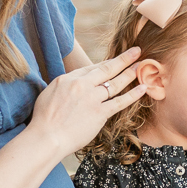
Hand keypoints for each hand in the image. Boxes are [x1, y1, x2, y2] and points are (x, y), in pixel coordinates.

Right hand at [28, 48, 144, 155]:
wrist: (46, 137)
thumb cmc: (43, 119)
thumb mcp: (49, 93)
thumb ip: (65, 86)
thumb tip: (73, 84)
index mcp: (68, 78)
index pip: (92, 68)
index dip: (107, 63)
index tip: (116, 60)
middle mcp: (82, 85)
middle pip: (107, 69)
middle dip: (124, 59)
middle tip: (136, 50)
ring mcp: (92, 98)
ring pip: (116, 83)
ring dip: (131, 73)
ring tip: (142, 65)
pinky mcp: (100, 113)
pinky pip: (120, 101)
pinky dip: (133, 94)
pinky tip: (143, 87)